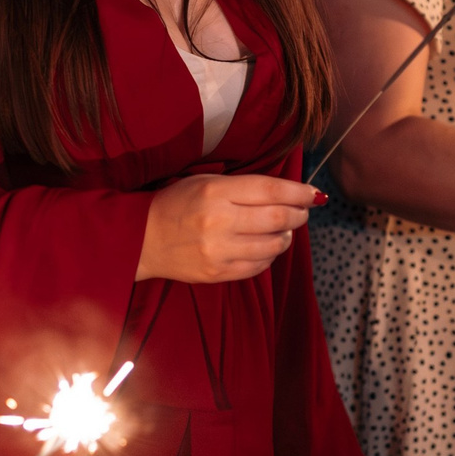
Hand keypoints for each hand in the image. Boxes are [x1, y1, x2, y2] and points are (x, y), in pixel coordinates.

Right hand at [136, 173, 318, 283]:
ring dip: (285, 237)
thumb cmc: (176, 203)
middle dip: (298, 215)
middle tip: (302, 211)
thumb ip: (246, 186)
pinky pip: (258, 267)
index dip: (299, 192)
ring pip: (272, 246)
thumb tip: (291, 193)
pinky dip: (269, 256)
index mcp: (215, 191)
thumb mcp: (206, 182)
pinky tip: (264, 247)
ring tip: (282, 230)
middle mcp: (218, 221)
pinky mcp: (217, 273)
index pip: (271, 190)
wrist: (141, 238)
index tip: (313, 194)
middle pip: (277, 219)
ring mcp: (218, 251)